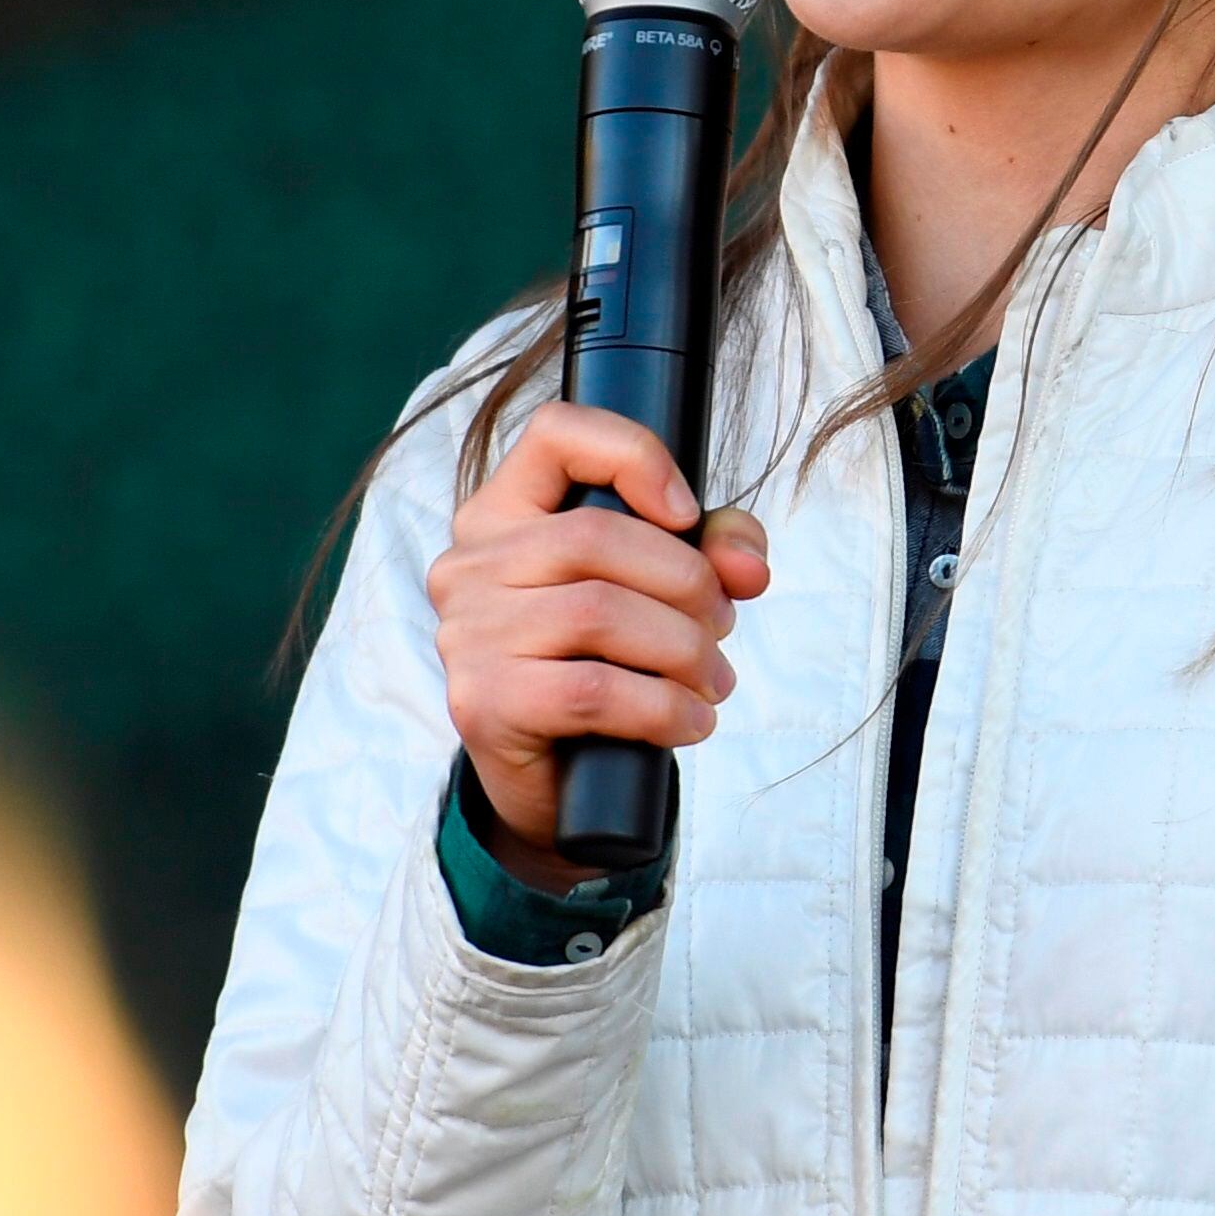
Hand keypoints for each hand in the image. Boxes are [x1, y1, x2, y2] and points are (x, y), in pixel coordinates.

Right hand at [425, 402, 773, 885]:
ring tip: (714, 679)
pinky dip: (662, 707)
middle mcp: (469, 563)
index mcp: (502, 513)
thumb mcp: (659, 592)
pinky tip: (690, 721)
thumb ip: (711, 551)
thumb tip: (747, 565)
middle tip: (721, 625)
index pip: (556, 433)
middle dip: (687, 581)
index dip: (634, 455)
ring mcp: (467, 633)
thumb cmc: (603, 664)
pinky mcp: (482, 702)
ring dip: (684, 650)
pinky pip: (593, 690)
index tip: (687, 514)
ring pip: (599, 612)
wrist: (554, 782)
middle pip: (596, 534)